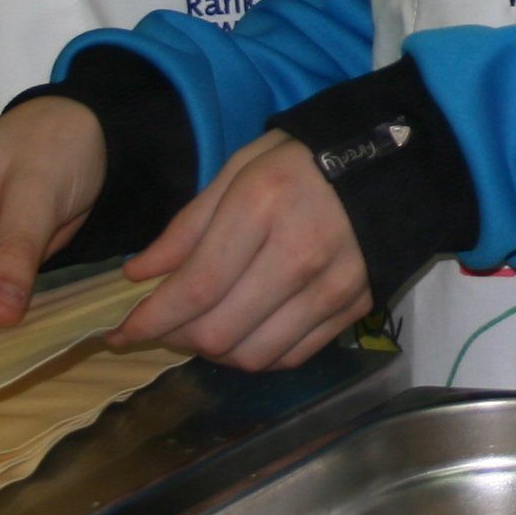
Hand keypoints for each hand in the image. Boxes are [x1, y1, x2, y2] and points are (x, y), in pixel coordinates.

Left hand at [116, 131, 372, 372]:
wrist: (396, 161)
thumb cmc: (306, 158)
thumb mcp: (240, 168)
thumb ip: (188, 224)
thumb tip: (138, 275)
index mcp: (263, 206)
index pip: (195, 287)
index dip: (148, 320)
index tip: (118, 334)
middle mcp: (300, 253)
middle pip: (218, 331)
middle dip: (175, 339)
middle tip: (162, 326)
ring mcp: (333, 286)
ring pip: (253, 355)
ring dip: (215, 353)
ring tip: (203, 329)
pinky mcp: (356, 307)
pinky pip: (292, 356)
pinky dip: (258, 355)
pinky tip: (245, 332)